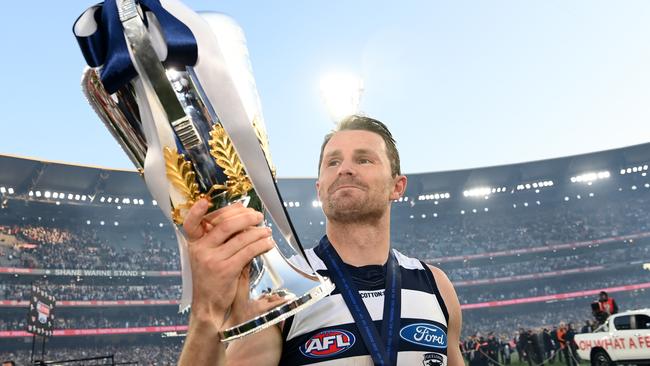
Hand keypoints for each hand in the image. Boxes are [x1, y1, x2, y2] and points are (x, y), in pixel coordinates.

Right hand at [183, 199, 274, 328]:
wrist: (209, 306)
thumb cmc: (212, 278)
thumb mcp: (207, 257)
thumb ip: (218, 239)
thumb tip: (241, 216)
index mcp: (194, 244)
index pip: (190, 224)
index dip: (196, 211)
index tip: (205, 201)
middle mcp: (201, 250)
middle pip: (225, 225)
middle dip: (245, 217)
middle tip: (258, 216)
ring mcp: (213, 260)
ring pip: (241, 238)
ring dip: (259, 232)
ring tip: (267, 231)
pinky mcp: (227, 270)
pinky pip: (248, 251)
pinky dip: (261, 245)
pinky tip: (268, 244)